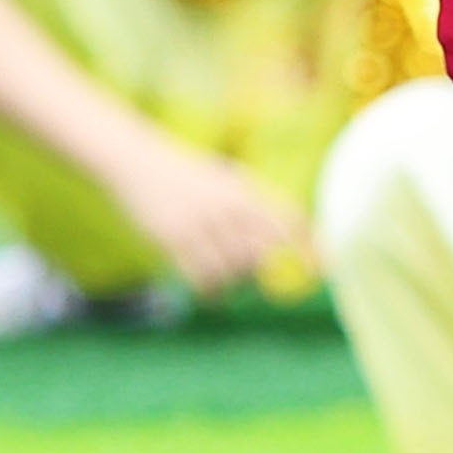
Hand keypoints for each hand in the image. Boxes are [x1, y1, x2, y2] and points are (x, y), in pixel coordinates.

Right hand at [107, 135, 307, 297]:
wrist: (135, 162)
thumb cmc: (185, 173)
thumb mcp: (224, 178)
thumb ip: (251, 203)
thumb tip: (279, 240)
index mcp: (242, 189)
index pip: (287, 219)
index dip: (306, 245)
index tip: (317, 268)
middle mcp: (225, 206)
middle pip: (259, 255)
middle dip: (257, 271)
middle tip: (247, 274)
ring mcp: (199, 224)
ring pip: (232, 271)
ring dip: (231, 282)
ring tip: (222, 280)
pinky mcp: (172, 240)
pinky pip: (202, 277)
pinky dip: (210, 290)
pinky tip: (208, 290)